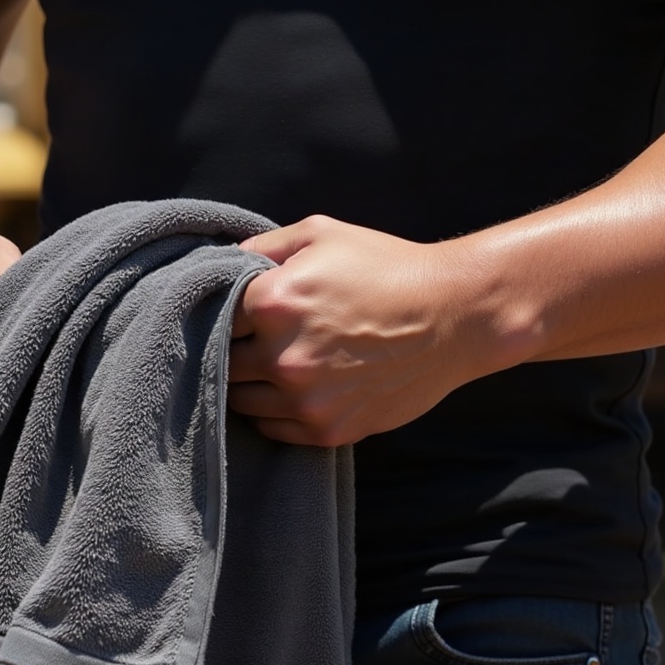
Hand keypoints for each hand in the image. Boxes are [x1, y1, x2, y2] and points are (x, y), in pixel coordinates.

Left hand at [228, 213, 477, 445]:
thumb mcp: (322, 234)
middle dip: (231, 347)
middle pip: (221, 362)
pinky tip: (293, 387)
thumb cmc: (387, 266)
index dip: (221, 310)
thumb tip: (224, 263)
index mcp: (273, 301)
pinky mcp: (327, 430)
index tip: (236, 309)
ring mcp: (305, 399)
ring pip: (240, 401)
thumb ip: (265, 246)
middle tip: (252, 337)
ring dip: (248, 383)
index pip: (212, 315)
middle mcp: (282, 355)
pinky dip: (273, 411)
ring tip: (272, 363)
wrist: (452, 315)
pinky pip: (272, 429)